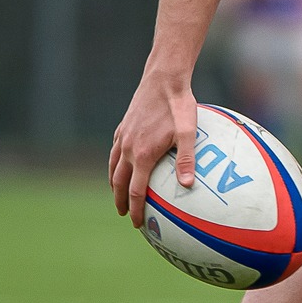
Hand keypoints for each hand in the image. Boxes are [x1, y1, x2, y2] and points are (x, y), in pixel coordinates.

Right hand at [110, 71, 198, 226]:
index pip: (134, 190)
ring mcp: (122, 137)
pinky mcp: (123, 127)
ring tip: (118, 196)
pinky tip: (121, 167)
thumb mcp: (189, 132)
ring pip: (112, 167)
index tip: (138, 223)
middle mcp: (127, 148)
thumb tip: (187, 185)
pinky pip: (114, 152)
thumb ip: (187, 159)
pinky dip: (114, 165)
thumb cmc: (179, 105)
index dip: (135, 209)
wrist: (163, 78)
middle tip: (124, 215)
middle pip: (118, 182)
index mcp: (142, 154)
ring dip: (114, 184)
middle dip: (120, 201)